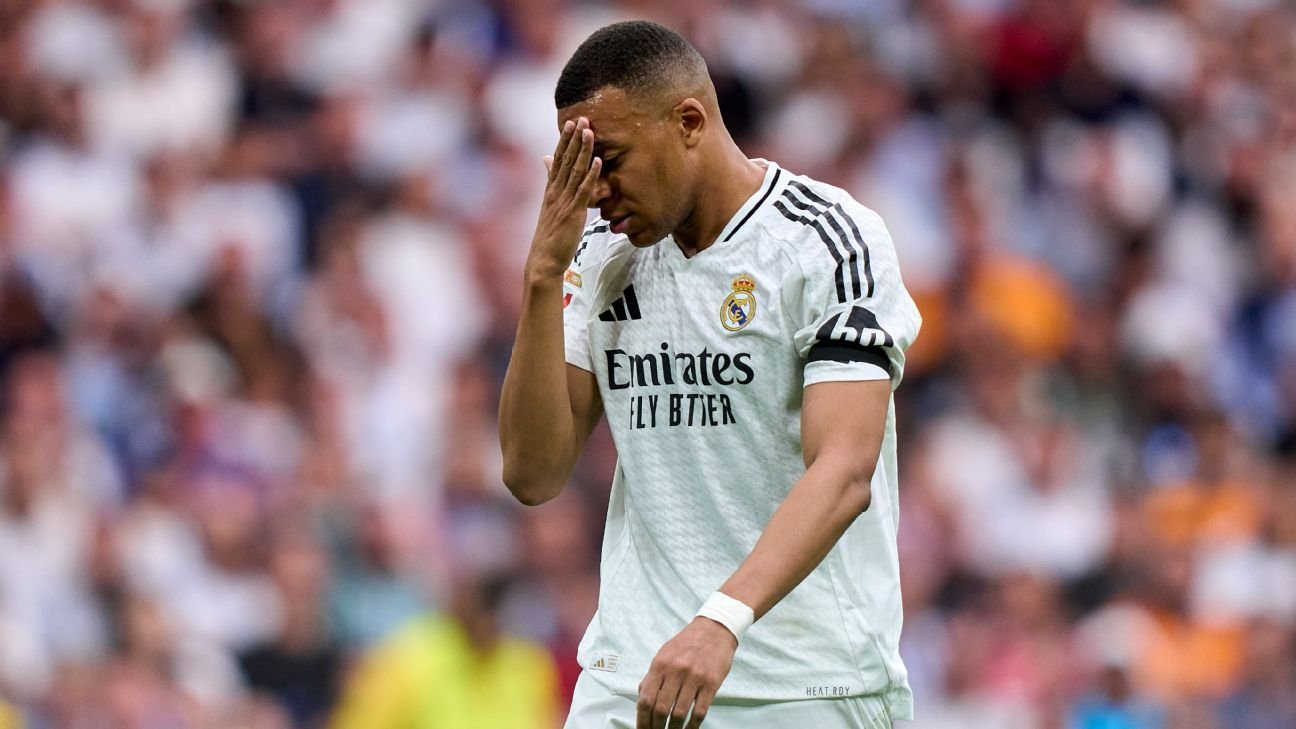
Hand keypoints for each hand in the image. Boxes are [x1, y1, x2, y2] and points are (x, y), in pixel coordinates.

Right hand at [527, 116, 601, 281]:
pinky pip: (584, 190)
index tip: (571, 123)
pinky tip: (598, 161)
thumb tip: (546, 159)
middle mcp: (555, 192)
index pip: (557, 159)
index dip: (565, 140)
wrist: (544, 259)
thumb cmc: (549, 235)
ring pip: (574, 170)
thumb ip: (550, 181)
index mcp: (550, 190)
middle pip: (565, 160)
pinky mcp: (574, 213)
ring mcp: (564, 201)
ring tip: (590, 132)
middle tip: (582, 118)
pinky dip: (591, 174)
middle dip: (574, 139)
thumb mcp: (549, 205)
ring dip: (583, 150)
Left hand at [637, 618, 736, 727]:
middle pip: (661, 709)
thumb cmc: (687, 643)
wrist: (714, 629)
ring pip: (680, 713)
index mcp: (660, 665)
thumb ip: (652, 675)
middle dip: (656, 728)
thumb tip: (641, 696)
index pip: (645, 699)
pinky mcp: (711, 684)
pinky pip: (700, 711)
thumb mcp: (664, 654)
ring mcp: (694, 678)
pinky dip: (693, 725)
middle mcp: (676, 671)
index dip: (642, 720)